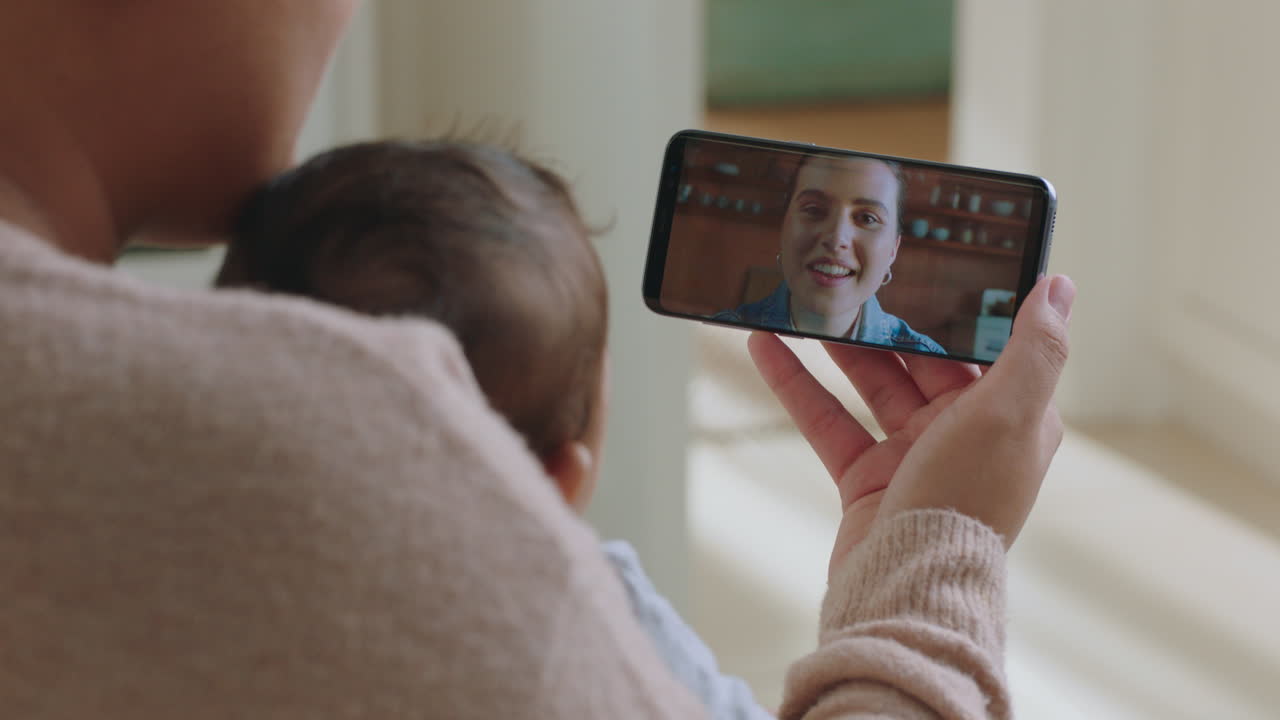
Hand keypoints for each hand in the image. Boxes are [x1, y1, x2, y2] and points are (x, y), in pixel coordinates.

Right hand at [749, 275, 1074, 576]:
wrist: (907, 585)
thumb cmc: (967, 500)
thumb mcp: (1009, 413)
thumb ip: (1034, 347)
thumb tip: (1059, 285)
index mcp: (1013, 414)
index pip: (986, 345)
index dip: (957, 305)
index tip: (928, 260)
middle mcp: (966, 432)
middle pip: (922, 359)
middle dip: (887, 321)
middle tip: (851, 277)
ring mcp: (913, 454)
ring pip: (871, 383)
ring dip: (838, 345)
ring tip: (805, 302)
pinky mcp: (866, 477)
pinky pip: (828, 420)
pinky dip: (797, 386)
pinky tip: (766, 348)